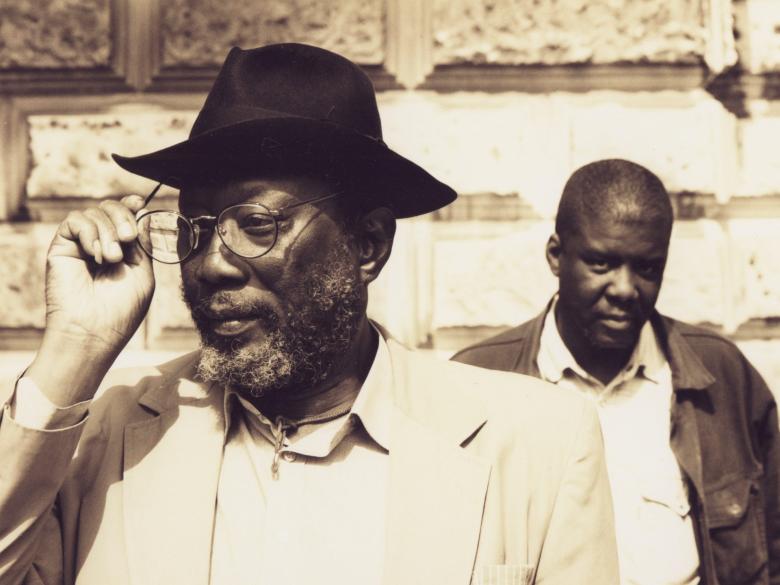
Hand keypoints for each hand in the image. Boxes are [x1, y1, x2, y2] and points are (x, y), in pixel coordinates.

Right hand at [27, 195, 155, 403]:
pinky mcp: (62, 247)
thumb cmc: (121, 309)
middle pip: (111, 208)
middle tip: (127, 239)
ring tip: (111, 259)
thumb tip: (142, 213)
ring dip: (108, 232)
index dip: (131, 205)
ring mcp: (81, 245)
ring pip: (95, 213)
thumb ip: (142, 243)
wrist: (93, 330)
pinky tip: (95, 255)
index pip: (126, 217)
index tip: (139, 202)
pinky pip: (75, 221)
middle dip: (123, 217)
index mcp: (123, 250)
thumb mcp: (142, 273)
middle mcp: (101, 244)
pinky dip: (90, 232)